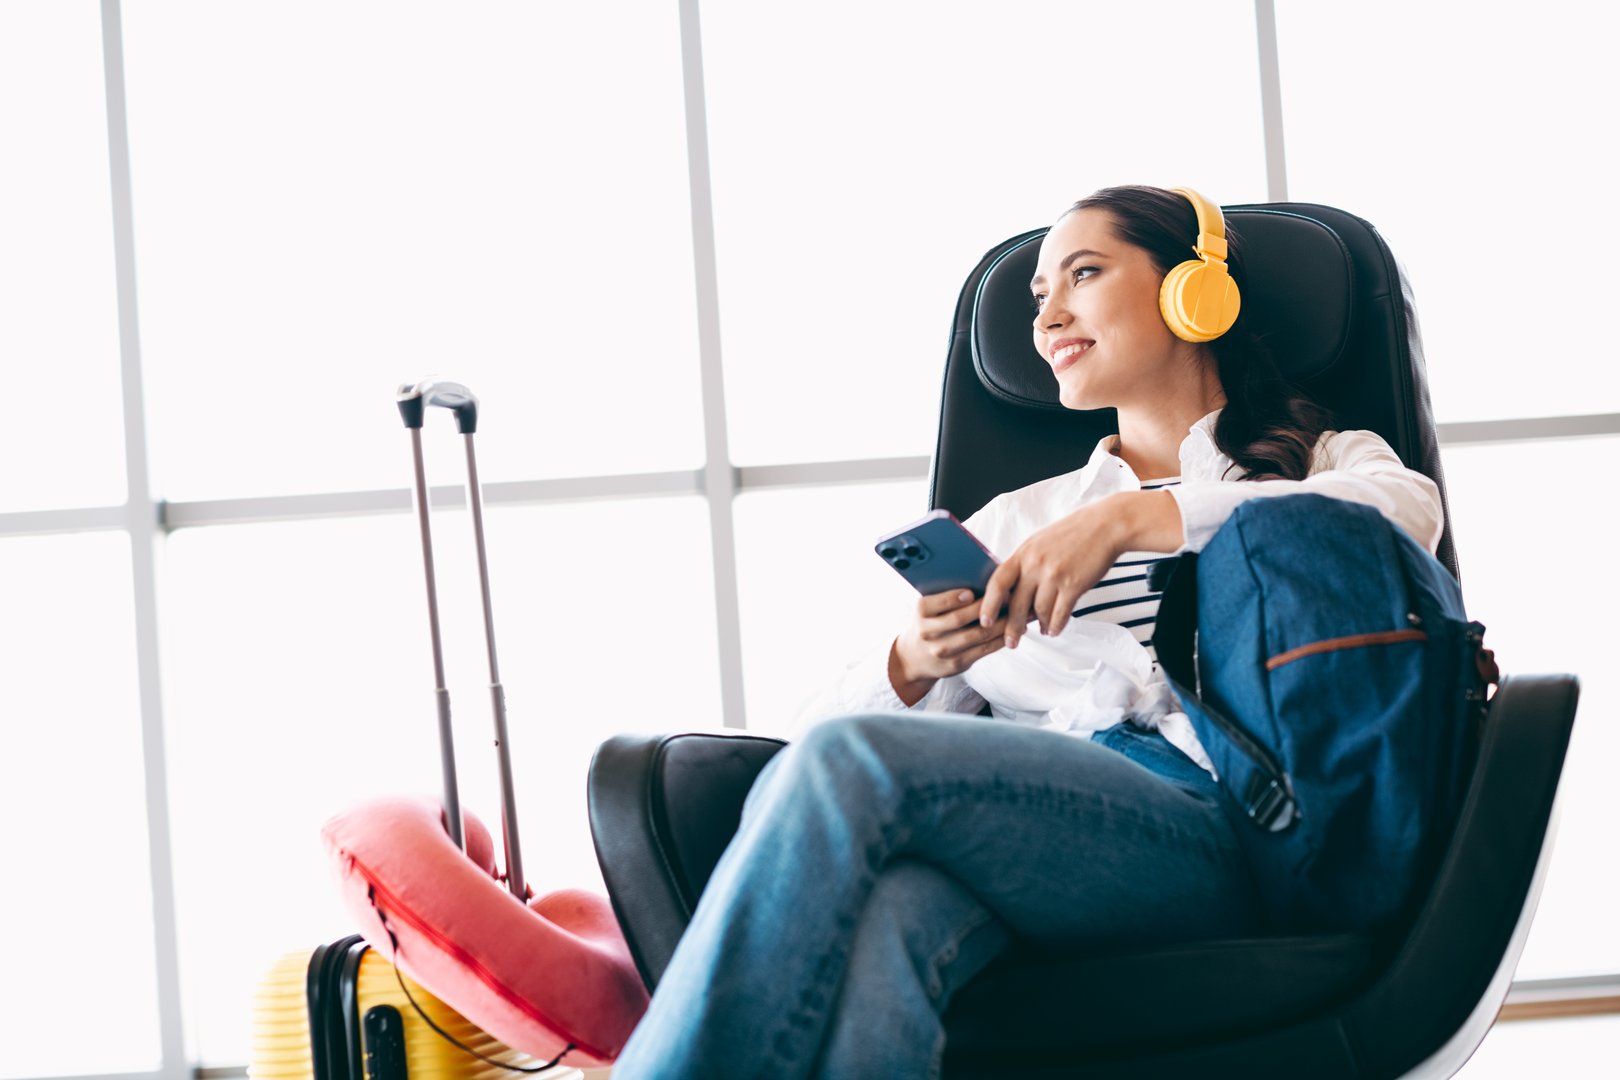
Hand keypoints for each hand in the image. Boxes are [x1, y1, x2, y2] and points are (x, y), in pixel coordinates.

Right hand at [889, 589, 1007, 705]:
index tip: (971, 592)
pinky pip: (983, 650)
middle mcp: (928, 632)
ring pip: (977, 635)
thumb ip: (947, 596)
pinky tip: (1011, 630)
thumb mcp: (929, 609)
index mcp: (921, 612)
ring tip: (1017, 613)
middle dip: (986, 607)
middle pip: (959, 619)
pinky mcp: (956, 664)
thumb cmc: (929, 623)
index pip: (936, 603)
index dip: (953, 598)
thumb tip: (982, 581)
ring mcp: (942, 650)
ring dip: (1000, 624)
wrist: (915, 658)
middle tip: (1007, 596)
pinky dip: (1000, 639)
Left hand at [979, 490, 1182, 647]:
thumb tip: (1012, 592)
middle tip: (1011, 643)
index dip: (989, 605)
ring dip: (1039, 625)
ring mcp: (1054, 575)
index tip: (985, 622)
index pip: (997, 582)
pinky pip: (1060, 613)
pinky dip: (1056, 625)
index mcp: (1023, 553)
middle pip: (1016, 604)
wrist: (1105, 526)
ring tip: (1041, 631)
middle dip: (1012, 628)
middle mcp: (1035, 564)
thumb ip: (1025, 564)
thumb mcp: (1039, 542)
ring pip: (1039, 611)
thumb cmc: (1072, 535)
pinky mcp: (1074, 584)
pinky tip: (1054, 629)